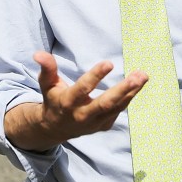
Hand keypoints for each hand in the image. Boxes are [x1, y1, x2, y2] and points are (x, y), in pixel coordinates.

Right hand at [27, 51, 145, 146]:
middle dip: (124, 89)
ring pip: (117, 107)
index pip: (83, 89)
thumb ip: (47, 68)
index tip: (109, 63)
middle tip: (139, 76)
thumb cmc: (53, 99)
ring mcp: (95, 123)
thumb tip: (38, 53)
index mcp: (68, 103)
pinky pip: (119, 110)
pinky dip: (129, 96)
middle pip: (106, 103)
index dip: (96, 76)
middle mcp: (82, 115)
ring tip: (143, 75)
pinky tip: (138, 83)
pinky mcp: (104, 125)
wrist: (56, 128)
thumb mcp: (47, 84)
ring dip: (132, 91)